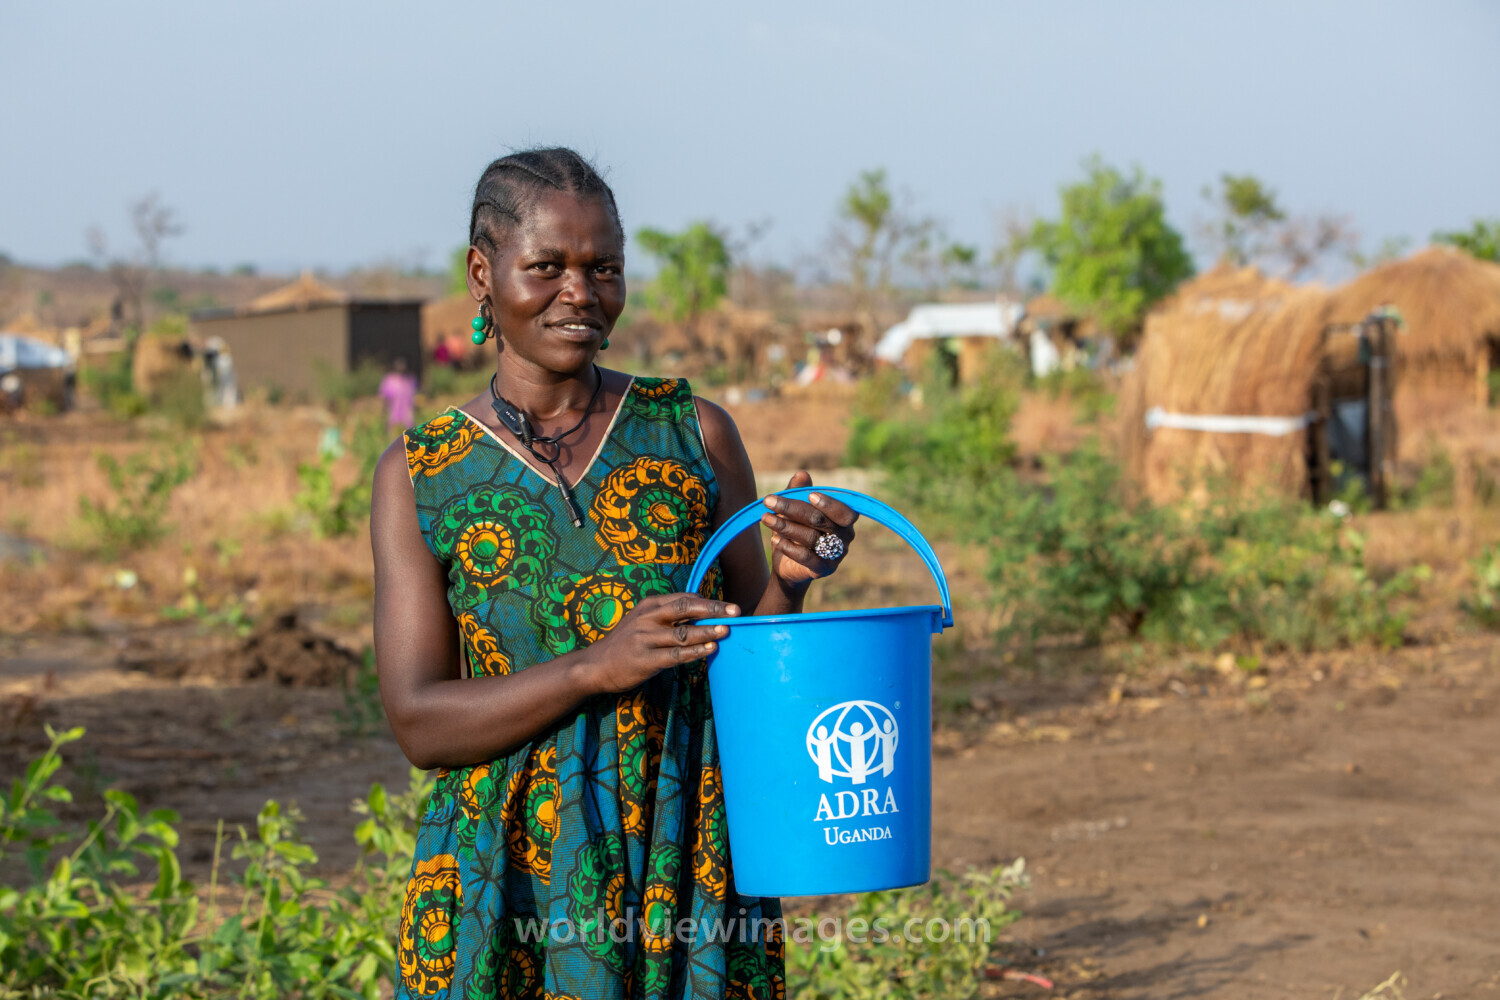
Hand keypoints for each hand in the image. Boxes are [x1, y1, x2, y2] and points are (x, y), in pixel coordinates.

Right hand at [577, 594, 740, 693]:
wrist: (596, 665)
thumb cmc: (626, 642)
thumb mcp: (642, 620)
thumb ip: (667, 614)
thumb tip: (702, 609)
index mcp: (649, 605)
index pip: (684, 598)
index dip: (708, 602)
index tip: (729, 606)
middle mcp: (647, 618)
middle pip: (686, 609)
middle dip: (713, 610)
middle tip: (735, 612)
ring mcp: (645, 639)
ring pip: (683, 633)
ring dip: (707, 632)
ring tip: (726, 630)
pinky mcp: (646, 660)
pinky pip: (676, 655)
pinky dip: (695, 652)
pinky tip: (710, 650)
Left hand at [761, 471, 858, 591]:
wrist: (789, 565)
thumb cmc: (796, 531)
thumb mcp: (795, 510)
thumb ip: (799, 492)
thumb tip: (802, 474)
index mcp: (845, 520)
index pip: (845, 511)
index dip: (829, 504)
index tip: (809, 495)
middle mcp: (845, 537)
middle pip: (820, 520)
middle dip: (792, 509)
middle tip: (768, 501)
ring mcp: (836, 555)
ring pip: (810, 537)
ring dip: (785, 526)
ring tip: (766, 518)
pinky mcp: (823, 569)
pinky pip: (806, 556)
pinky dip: (788, 546)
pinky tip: (774, 539)